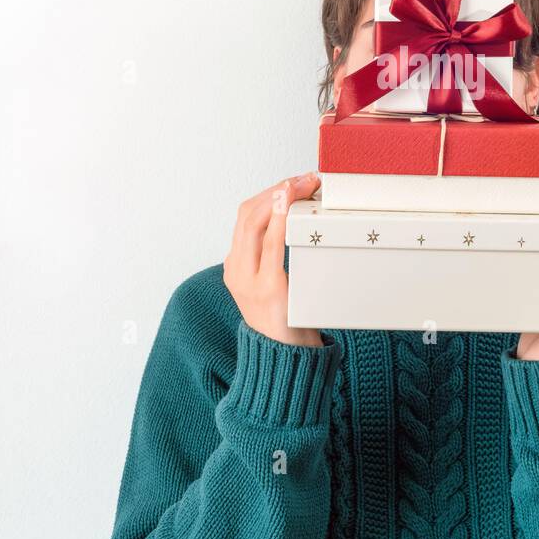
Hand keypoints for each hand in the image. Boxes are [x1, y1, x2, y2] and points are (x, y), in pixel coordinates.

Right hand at [223, 172, 321, 345]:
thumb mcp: (271, 283)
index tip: (292, 180)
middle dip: (276, 189)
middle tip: (303, 177)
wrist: (284, 361)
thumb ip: (274, 257)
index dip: (268, 193)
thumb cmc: (287, 320)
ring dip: (281, 198)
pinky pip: (271, 245)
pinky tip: (291, 207)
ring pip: (255, 223)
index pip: (245, 217)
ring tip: (303, 185)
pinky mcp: (268, 288)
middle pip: (248, 214)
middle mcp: (236, 270)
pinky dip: (281, 220)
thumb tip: (299, 222)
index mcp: (235, 266)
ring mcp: (249, 279)